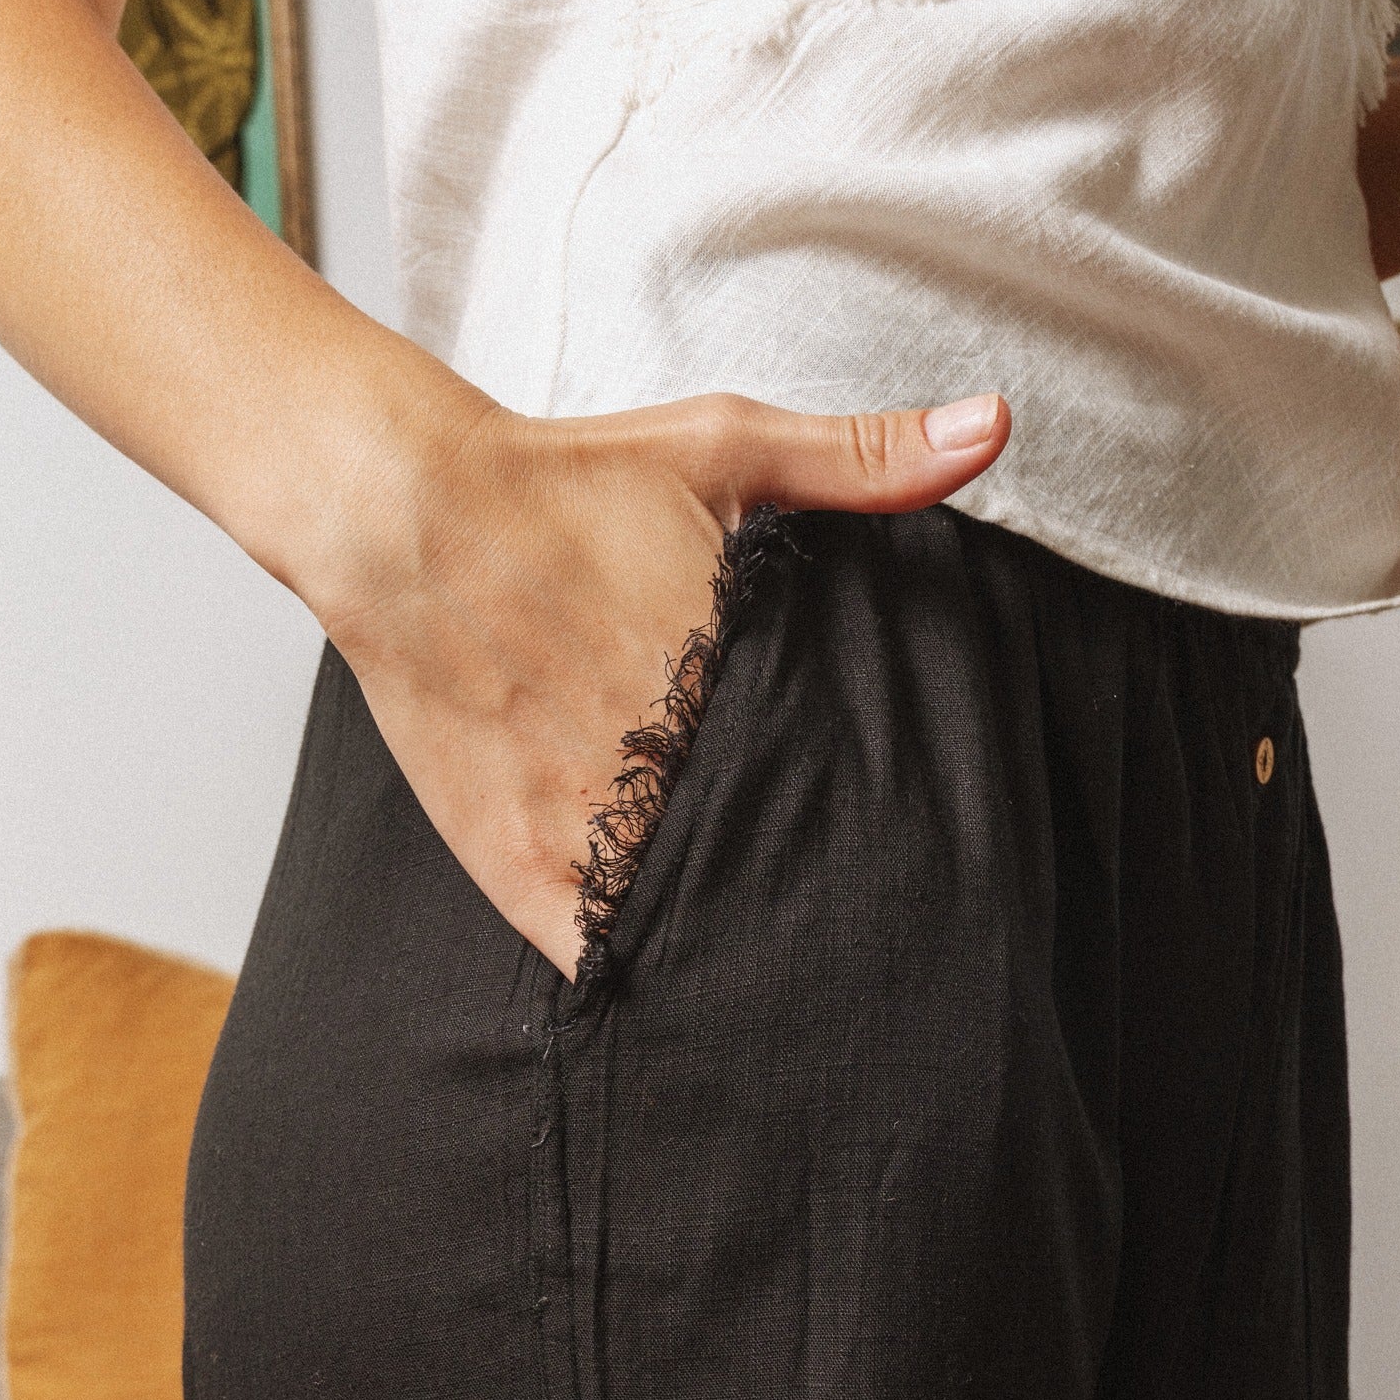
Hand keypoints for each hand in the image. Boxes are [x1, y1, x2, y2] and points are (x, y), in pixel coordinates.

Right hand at [317, 376, 1011, 980]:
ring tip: (777, 957)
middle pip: (775, 858)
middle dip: (808, 881)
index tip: (890, 833)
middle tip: (842, 904)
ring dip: (733, 934)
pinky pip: (603, 953)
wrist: (404, 516)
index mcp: (735, 680)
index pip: (838, 786)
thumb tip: (995, 424)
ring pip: (696, 920)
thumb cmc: (563, 479)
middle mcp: (669, 764)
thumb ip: (864, 457)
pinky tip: (680, 975)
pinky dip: (642, 965)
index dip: (866, 817)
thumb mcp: (727, 447)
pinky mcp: (522, 866)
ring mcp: (590, 827)